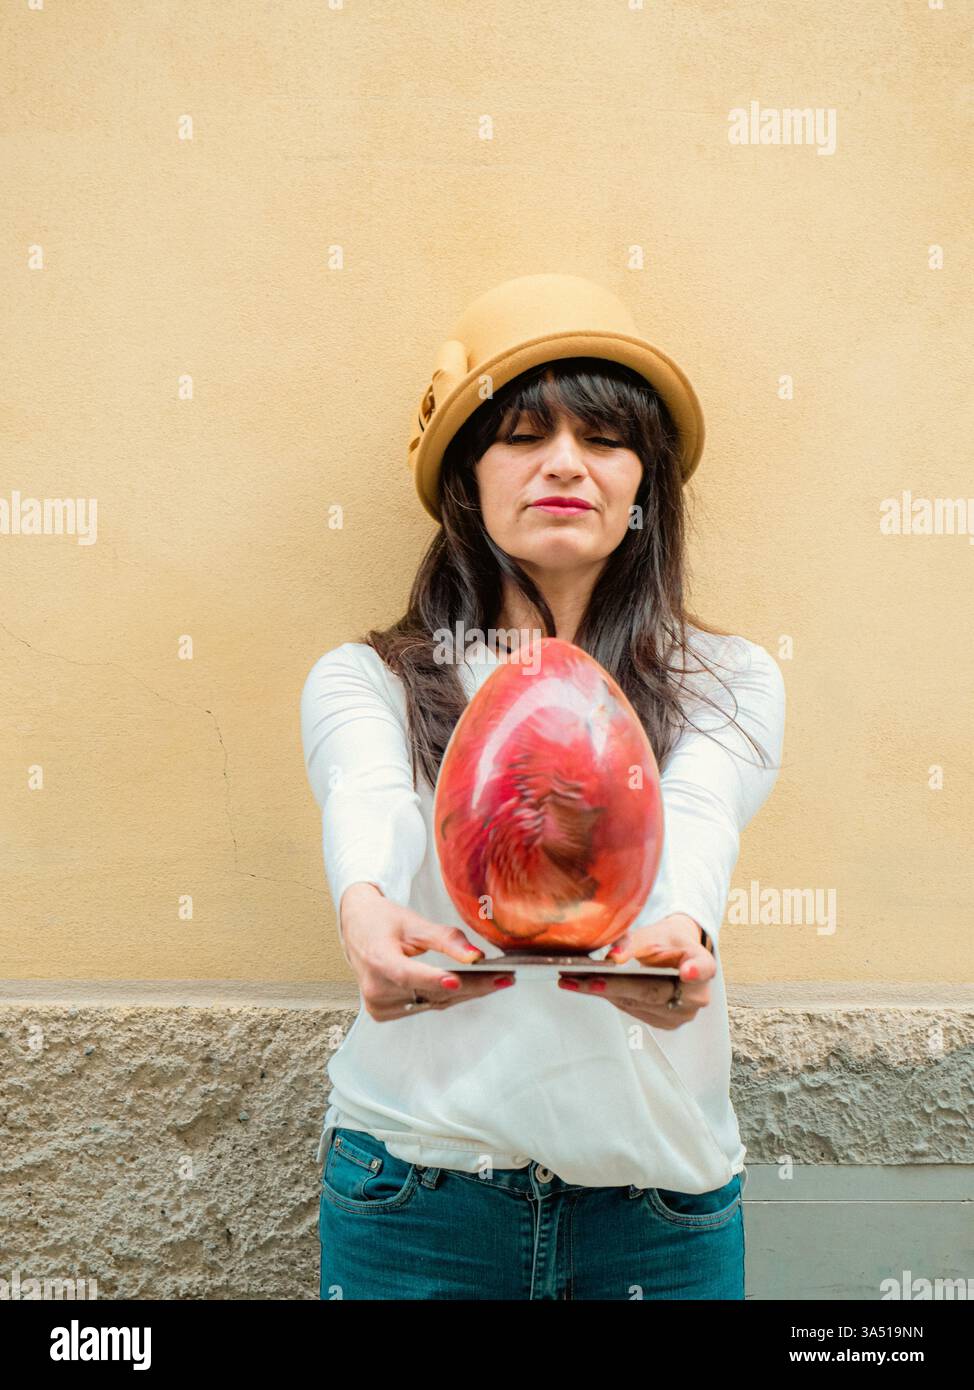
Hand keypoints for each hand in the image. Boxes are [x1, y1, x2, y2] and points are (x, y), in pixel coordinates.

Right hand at [339, 882, 515, 1020]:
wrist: (357, 929)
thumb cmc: (385, 922)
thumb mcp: (414, 923)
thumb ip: (445, 939)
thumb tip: (476, 956)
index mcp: (377, 960)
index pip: (407, 975)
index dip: (433, 980)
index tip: (459, 981)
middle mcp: (376, 989)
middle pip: (431, 992)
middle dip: (472, 985)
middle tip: (506, 977)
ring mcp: (379, 1005)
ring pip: (433, 1002)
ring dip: (466, 993)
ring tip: (498, 981)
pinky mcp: (384, 1013)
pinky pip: (426, 1006)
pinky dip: (448, 997)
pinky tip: (472, 987)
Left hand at [556, 913, 714, 1029]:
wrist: (675, 955)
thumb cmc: (666, 941)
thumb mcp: (654, 933)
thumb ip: (634, 942)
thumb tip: (613, 956)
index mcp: (703, 965)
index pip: (703, 968)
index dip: (695, 971)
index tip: (687, 971)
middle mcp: (697, 996)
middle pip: (654, 991)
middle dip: (616, 986)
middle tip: (586, 980)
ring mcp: (681, 1015)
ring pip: (637, 1004)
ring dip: (602, 992)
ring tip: (571, 980)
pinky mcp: (663, 1023)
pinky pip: (632, 1010)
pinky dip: (608, 996)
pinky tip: (584, 986)